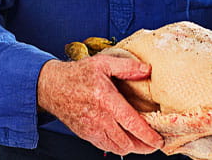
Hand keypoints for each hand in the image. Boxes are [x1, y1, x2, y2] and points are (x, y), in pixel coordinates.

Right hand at [37, 56, 163, 154]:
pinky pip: (105, 147)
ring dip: (132, 148)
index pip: (132, 124)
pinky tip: (125, 142)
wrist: (52, 87)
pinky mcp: (86, 134)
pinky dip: (118, 147)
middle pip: (126, 142)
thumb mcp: (103, 63)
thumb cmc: (77, 74)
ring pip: (116, 147)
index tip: (159, 140)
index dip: (147, 135)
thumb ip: (126, 66)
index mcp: (106, 101)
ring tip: (143, 144)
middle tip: (155, 144)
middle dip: (144, 147)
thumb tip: (146, 70)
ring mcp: (91, 129)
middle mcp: (99, 118)